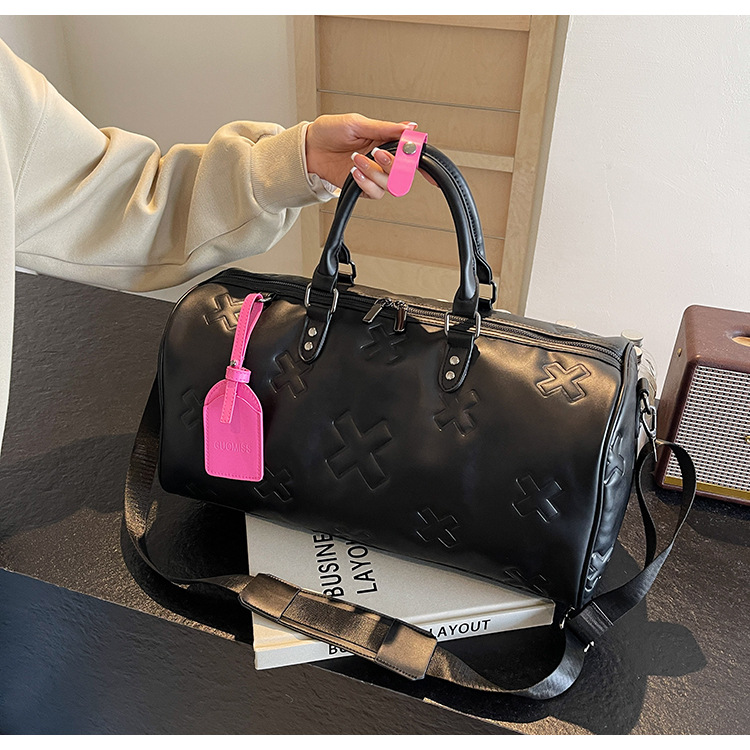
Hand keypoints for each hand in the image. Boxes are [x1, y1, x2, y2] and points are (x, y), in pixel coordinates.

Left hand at [305, 113, 432, 198]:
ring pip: (390, 185)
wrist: (310, 148)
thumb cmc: (330, 132)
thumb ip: (385, 128)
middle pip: (404, 173)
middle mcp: (383, 160)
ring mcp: (373, 175)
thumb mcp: (358, 123)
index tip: (427, 167)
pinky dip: (365, 183)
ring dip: (374, 173)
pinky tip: (354, 172)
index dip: (422, 162)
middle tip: (377, 153)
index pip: (410, 153)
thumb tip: (410, 128)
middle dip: (393, 165)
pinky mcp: (362, 187)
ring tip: (357, 159)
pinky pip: (374, 193)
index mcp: (386, 141)